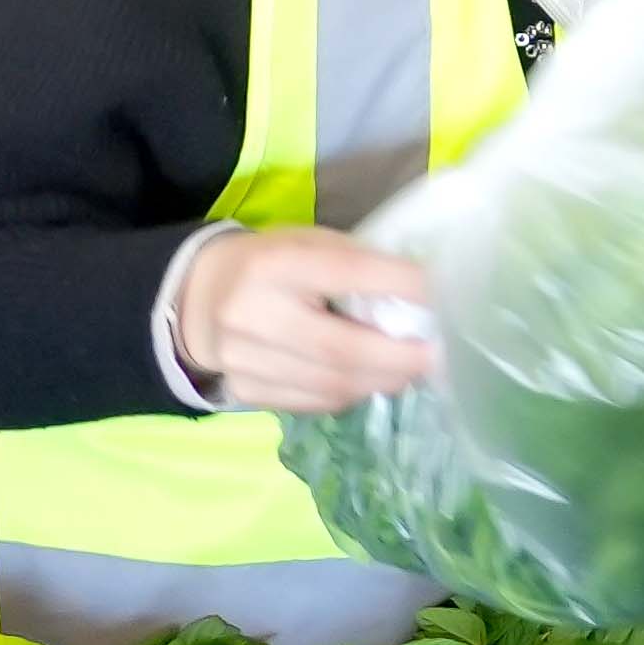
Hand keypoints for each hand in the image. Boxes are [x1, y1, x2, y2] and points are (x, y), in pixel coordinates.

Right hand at [173, 226, 439, 415]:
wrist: (197, 298)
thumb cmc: (272, 262)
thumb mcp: (309, 242)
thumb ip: (356, 263)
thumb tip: (423, 294)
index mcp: (275, 264)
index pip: (347, 273)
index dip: (401, 286)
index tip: (446, 297)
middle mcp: (253, 315)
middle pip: (340, 348)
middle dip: (400, 358)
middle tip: (440, 357)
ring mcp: (242, 361)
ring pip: (329, 384)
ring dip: (382, 381)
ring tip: (414, 371)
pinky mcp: (243, 392)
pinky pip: (311, 402)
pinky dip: (351, 394)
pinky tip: (372, 381)